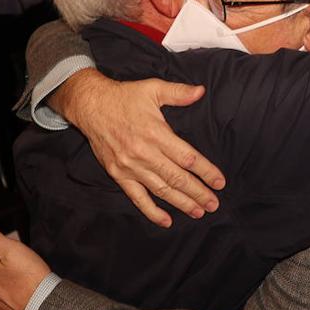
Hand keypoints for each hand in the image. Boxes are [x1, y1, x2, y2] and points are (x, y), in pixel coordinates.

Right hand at [56, 70, 226, 227]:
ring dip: (181, 203)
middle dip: (198, 193)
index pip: (187, 158)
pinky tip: (166, 221)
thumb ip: (179, 92)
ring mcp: (130, 167)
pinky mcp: (118, 174)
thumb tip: (201, 91)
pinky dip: (151, 211)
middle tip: (214, 204)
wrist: (91, 105)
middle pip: (177, 178)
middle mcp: (144, 153)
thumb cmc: (124, 97)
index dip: (205, 171)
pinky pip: (137, 197)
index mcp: (156, 133)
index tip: (219, 182)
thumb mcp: (153, 88)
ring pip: (161, 190)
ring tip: (198, 212)